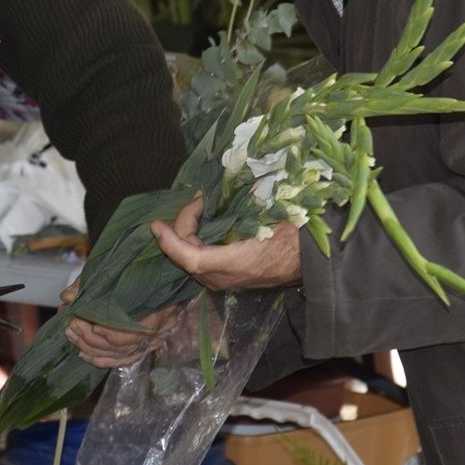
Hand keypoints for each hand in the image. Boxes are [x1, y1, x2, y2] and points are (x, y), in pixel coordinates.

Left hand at [60, 275, 184, 368]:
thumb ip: (91, 282)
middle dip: (93, 337)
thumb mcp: (115, 270)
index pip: (141, 328)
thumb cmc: (136, 270)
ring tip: (71, 334)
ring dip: (92, 347)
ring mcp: (153, 341)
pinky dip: (101, 359)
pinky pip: (122, 360)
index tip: (91, 323)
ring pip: (121, 354)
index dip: (114, 331)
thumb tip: (67, 296)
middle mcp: (161, 328)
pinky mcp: (143, 349)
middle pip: (126, 343)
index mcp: (162, 306)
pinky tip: (83, 353)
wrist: (155, 273)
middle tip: (71, 324)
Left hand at [151, 194, 302, 290]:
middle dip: (184, 223)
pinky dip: (195, 240)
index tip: (156, 224)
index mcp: (235, 263)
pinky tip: (204, 222)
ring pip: (190, 257)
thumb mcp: (269, 215)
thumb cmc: (291, 237)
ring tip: (201, 206)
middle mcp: (223, 276)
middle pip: (185, 253)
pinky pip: (199, 259)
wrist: (309, 260)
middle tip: (199, 199)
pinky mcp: (224, 277)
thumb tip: (223, 184)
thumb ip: (243, 204)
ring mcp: (222, 280)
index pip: (190, 258)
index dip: (170, 242)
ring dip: (188, 231)